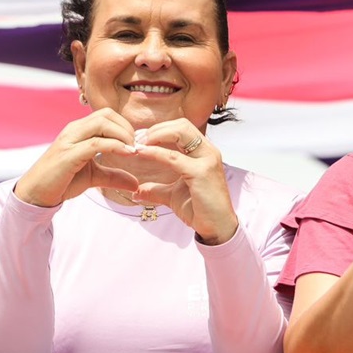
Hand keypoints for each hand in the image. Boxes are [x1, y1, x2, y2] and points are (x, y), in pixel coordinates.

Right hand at [14, 109, 138, 207]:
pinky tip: (126, 154)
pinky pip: (96, 143)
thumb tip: (135, 183)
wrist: (36, 194)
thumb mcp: (94, 177)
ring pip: (102, 123)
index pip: (107, 115)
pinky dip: (115, 146)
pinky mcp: (68, 154)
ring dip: (123, 135)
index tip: (136, 144)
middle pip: (106, 114)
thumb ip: (114, 176)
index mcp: (79, 130)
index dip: (125, 126)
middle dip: (127, 128)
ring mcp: (70, 140)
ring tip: (132, 151)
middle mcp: (74, 130)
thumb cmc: (62, 182)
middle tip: (136, 147)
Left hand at [125, 120, 236, 243]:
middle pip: (181, 124)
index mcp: (204, 152)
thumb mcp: (172, 195)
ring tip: (138, 144)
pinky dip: (155, 152)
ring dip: (156, 135)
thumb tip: (136, 192)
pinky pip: (174, 157)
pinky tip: (142, 153)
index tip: (140, 138)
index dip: (160, 130)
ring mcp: (207, 160)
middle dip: (156, 129)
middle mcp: (208, 151)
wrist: (216, 227)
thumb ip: (155, 190)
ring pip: (180, 132)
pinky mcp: (201, 173)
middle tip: (137, 139)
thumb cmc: (199, 209)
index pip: (181, 128)